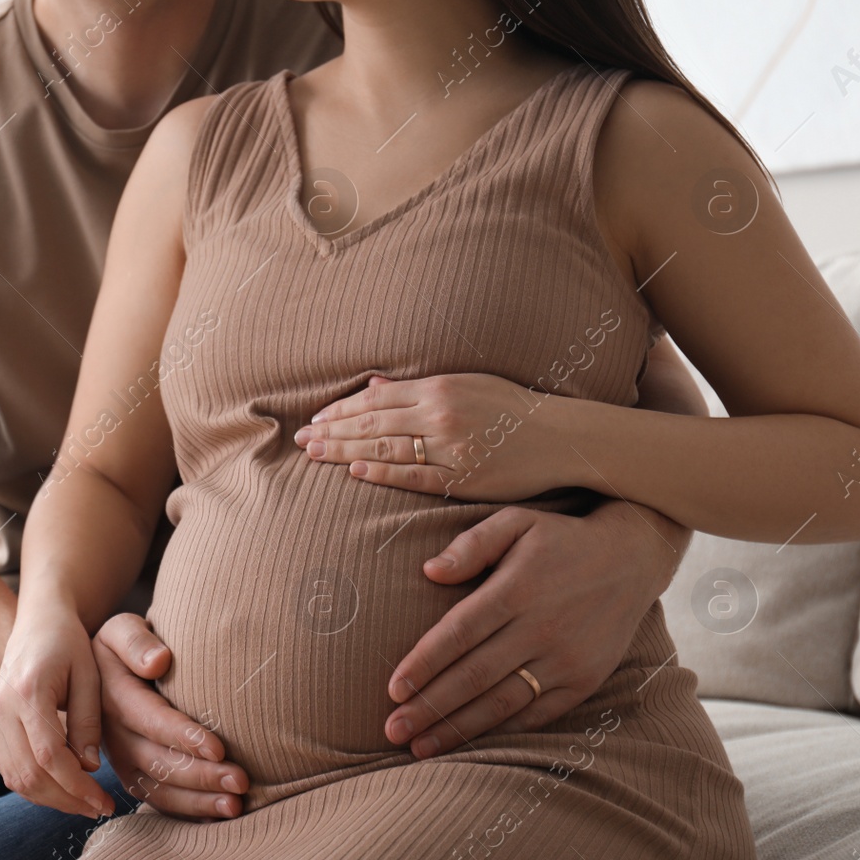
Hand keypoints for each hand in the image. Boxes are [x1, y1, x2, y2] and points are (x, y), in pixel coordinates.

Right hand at [0, 602, 114, 817]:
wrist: (38, 622)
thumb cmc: (69, 644)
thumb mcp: (90, 675)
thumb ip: (88, 721)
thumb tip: (89, 768)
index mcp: (28, 693)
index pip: (49, 756)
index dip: (76, 786)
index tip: (104, 802)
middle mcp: (2, 709)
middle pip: (29, 774)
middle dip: (66, 799)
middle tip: (99, 808)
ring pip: (16, 778)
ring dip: (51, 799)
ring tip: (85, 804)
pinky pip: (10, 769)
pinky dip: (36, 787)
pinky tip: (64, 789)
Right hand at [93, 614, 248, 819]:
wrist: (100, 670)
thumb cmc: (125, 645)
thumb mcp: (121, 629)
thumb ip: (135, 640)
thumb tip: (159, 662)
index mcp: (112, 696)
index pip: (149, 719)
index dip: (183, 736)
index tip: (219, 747)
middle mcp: (112, 734)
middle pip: (157, 761)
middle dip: (200, 775)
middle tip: (241, 782)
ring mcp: (120, 759)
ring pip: (156, 789)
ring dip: (196, 802)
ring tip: (235, 806)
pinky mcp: (131, 773)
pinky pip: (156, 800)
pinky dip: (186, 812)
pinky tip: (216, 815)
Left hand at [295, 374, 565, 500]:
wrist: (558, 436)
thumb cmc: (510, 408)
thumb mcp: (466, 383)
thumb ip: (419, 386)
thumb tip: (375, 383)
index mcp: (440, 387)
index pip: (376, 398)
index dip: (341, 409)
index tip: (316, 419)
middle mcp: (441, 413)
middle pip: (373, 422)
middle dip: (333, 431)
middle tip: (302, 441)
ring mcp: (451, 446)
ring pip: (387, 448)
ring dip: (346, 452)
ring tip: (316, 456)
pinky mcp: (462, 477)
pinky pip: (414, 476)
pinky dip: (383, 473)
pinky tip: (355, 472)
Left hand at [384, 500, 684, 757]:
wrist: (633, 558)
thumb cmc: (560, 538)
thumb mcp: (516, 522)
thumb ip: (471, 544)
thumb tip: (429, 571)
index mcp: (516, 590)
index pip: (458, 634)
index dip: (424, 664)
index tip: (392, 689)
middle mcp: (540, 628)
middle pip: (473, 676)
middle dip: (430, 707)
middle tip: (392, 730)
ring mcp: (565, 659)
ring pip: (502, 702)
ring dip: (458, 729)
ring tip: (420, 748)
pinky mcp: (583, 680)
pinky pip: (536, 714)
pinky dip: (501, 731)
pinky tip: (470, 743)